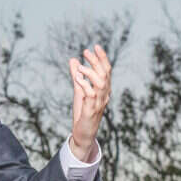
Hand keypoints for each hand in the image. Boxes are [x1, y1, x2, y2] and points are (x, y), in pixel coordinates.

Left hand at [67, 44, 111, 160]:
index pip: (107, 71)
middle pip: (105, 74)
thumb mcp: (79, 91)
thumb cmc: (83, 112)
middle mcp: (104, 95)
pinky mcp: (91, 110)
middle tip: (86, 51)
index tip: (95, 47)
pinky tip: (77, 79)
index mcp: (103, 90)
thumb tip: (73, 60)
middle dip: (96, 61)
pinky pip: (90, 94)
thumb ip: (77, 76)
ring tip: (80, 68)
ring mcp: (99, 103)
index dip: (102, 58)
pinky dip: (84, 85)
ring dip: (91, 72)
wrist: (83, 134)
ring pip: (101, 83)